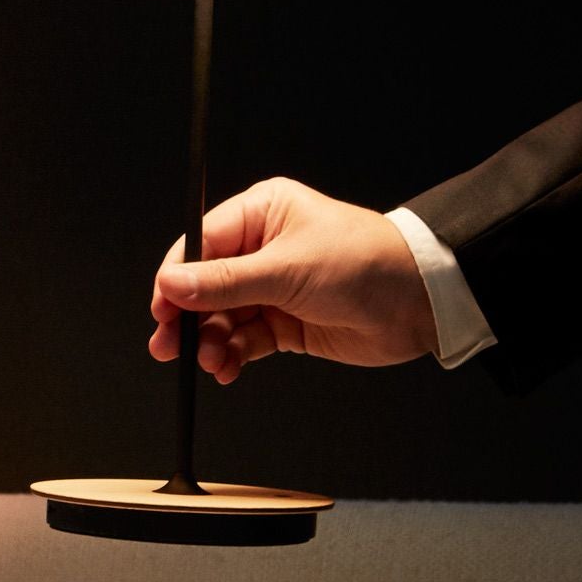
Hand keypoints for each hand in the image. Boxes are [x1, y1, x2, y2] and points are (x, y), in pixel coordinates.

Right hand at [149, 178, 438, 380]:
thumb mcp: (287, 270)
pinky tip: (227, 368)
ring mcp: (274, 288)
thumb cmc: (367, 263)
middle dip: (187, 317)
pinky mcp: (286, 322)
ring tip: (210, 360)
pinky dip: (232, 355)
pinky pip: (245, 340)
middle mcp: (263, 248)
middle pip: (205, 285)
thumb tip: (172, 284)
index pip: (200, 244)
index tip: (161, 308)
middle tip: (169, 345)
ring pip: (222, 318)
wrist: (420, 303)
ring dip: (210, 341)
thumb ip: (225, 283)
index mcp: (262, 214)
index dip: (177, 278)